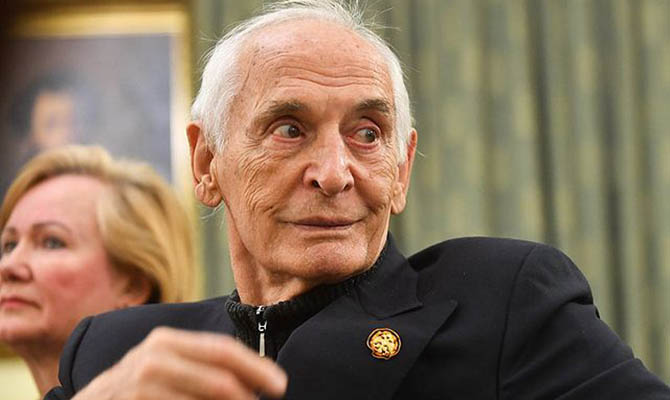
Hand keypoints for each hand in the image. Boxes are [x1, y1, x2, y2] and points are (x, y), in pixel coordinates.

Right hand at [72, 327, 286, 399]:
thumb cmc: (136, 387)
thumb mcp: (164, 365)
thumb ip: (202, 365)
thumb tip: (256, 379)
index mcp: (167, 341)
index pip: (223, 351)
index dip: (256, 367)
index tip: (280, 385)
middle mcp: (154, 359)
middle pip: (220, 381)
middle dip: (248, 397)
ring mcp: (142, 388)